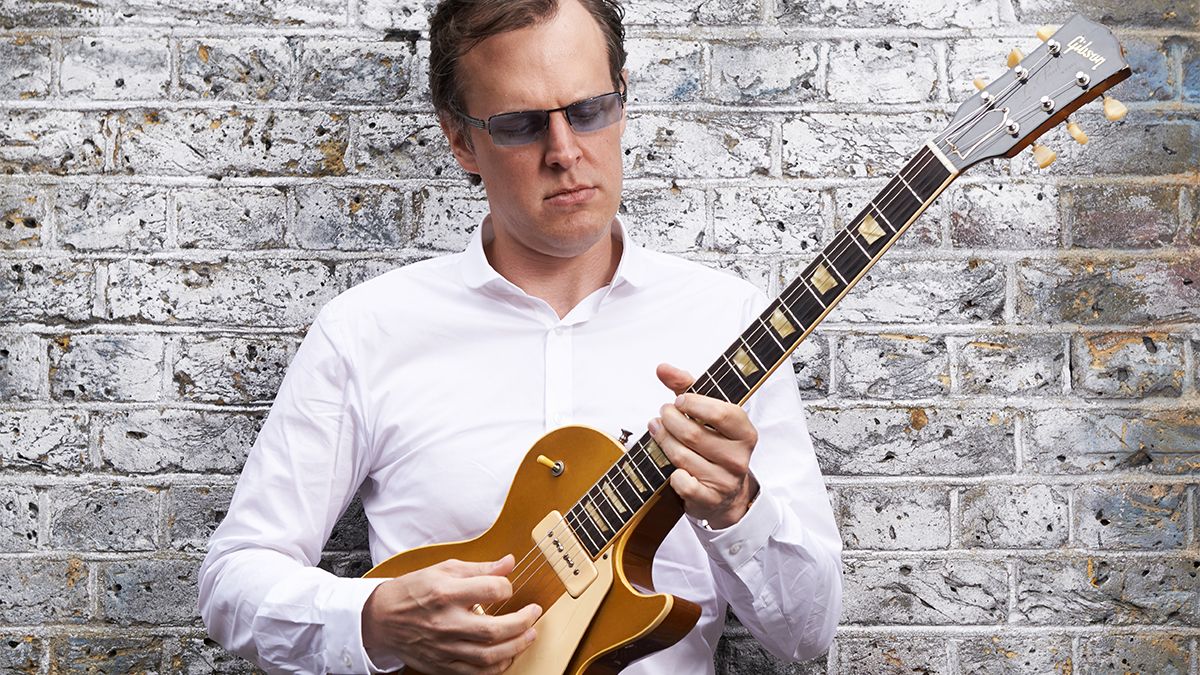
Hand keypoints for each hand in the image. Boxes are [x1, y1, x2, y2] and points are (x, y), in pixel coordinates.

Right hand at [361, 555, 541, 673]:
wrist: (382, 619)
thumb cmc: (413, 591)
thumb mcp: (443, 569)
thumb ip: (479, 568)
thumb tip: (509, 562)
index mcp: (445, 593)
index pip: (490, 590)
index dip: (506, 586)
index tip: (507, 587)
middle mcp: (445, 623)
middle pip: (493, 629)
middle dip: (522, 621)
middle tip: (534, 613)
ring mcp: (444, 648)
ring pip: (488, 656)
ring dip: (516, 646)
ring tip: (529, 634)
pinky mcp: (442, 665)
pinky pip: (476, 673)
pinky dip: (498, 666)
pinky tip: (508, 654)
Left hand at [649, 363, 758, 529]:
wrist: (727, 494)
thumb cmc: (714, 444)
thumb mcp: (706, 414)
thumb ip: (687, 387)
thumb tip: (662, 368)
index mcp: (744, 432)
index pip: (720, 413)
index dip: (694, 404)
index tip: (678, 401)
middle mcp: (738, 457)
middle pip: (693, 433)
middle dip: (670, 420)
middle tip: (662, 415)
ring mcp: (725, 480)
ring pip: (682, 456)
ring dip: (663, 441)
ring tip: (657, 431)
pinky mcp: (709, 499)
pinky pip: (683, 483)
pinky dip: (672, 473)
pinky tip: (670, 465)